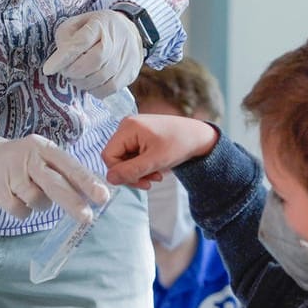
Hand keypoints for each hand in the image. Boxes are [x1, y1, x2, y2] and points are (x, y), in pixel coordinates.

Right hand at [0, 129, 110, 221]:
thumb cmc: (23, 162)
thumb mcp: (43, 158)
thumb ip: (65, 173)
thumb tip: (94, 194)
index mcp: (45, 148)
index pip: (70, 166)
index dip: (87, 182)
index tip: (103, 197)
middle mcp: (29, 158)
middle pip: (55, 184)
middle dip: (73, 202)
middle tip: (87, 217)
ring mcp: (12, 174)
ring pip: (38, 201)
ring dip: (41, 205)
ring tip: (31, 193)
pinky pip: (21, 211)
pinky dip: (24, 211)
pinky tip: (16, 198)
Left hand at [42, 10, 144, 98]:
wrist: (129, 30)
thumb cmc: (97, 28)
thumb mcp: (78, 23)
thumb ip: (66, 37)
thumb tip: (60, 57)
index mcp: (100, 24)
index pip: (81, 41)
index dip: (63, 57)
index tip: (48, 69)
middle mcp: (116, 40)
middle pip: (94, 61)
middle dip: (73, 71)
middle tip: (66, 71)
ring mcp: (126, 57)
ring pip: (102, 77)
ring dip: (82, 82)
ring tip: (76, 77)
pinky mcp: (129, 72)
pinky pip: (110, 88)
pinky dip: (95, 90)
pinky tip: (89, 84)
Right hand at [103, 114, 219, 186]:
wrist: (198, 136)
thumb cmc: (179, 144)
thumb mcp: (155, 161)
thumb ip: (131, 171)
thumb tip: (110, 179)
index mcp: (128, 127)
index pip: (109, 156)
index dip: (120, 172)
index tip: (140, 181)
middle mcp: (127, 126)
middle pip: (116, 158)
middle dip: (132, 173)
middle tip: (151, 181)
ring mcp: (133, 131)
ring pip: (124, 159)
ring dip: (139, 172)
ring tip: (157, 175)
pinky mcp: (139, 136)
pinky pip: (132, 156)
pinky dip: (143, 166)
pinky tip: (156, 168)